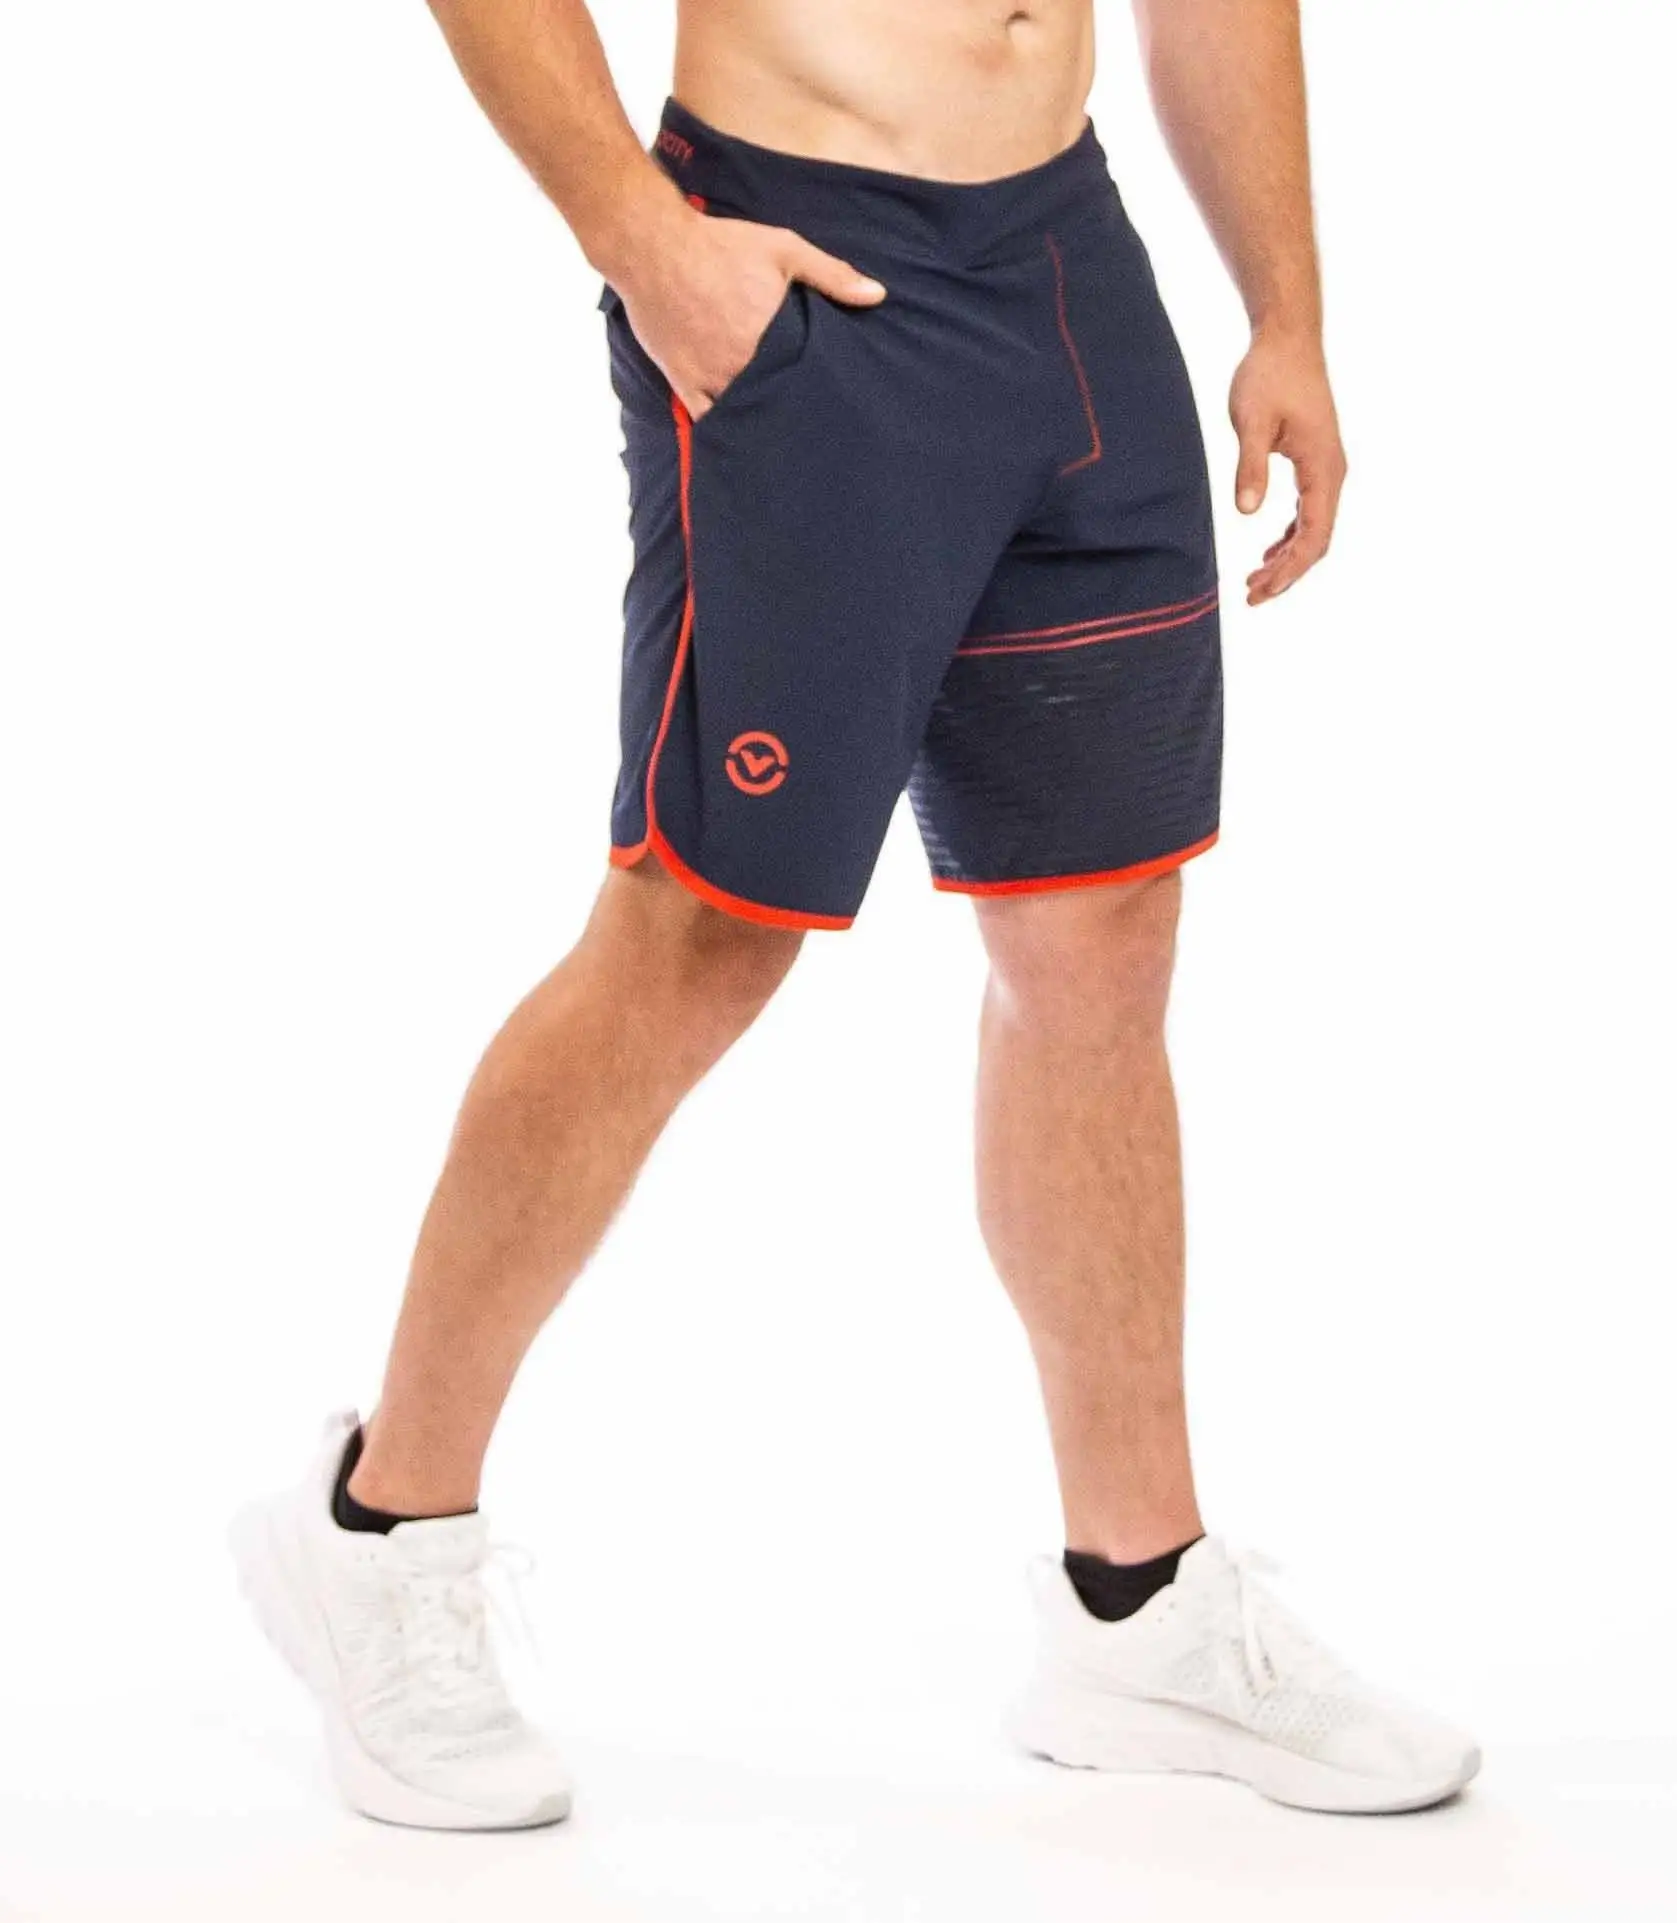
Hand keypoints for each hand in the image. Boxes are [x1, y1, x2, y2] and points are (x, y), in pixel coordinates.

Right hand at [613, 193, 884, 419]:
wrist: (653, 245)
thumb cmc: (720, 246)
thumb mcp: (784, 249)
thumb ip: (831, 274)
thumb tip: (877, 295)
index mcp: (773, 337)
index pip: (808, 378)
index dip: (822, 391)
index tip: (836, 401)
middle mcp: (744, 365)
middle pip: (779, 400)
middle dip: (796, 409)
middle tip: (818, 427)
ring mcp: (712, 378)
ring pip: (747, 415)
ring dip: (764, 424)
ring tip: (786, 441)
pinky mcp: (684, 382)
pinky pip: (708, 420)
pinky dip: (725, 433)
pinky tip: (742, 443)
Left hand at [1229, 329, 1346, 604]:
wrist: (1287, 339)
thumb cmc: (1269, 375)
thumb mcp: (1251, 421)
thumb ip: (1250, 466)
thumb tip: (1248, 512)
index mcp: (1323, 468)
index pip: (1313, 536)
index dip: (1289, 570)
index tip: (1260, 591)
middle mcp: (1332, 472)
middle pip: (1316, 540)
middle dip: (1287, 573)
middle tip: (1252, 597)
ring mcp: (1326, 467)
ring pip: (1313, 528)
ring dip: (1287, 558)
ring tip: (1255, 581)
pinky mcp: (1315, 460)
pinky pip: (1308, 511)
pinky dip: (1290, 536)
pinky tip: (1269, 551)